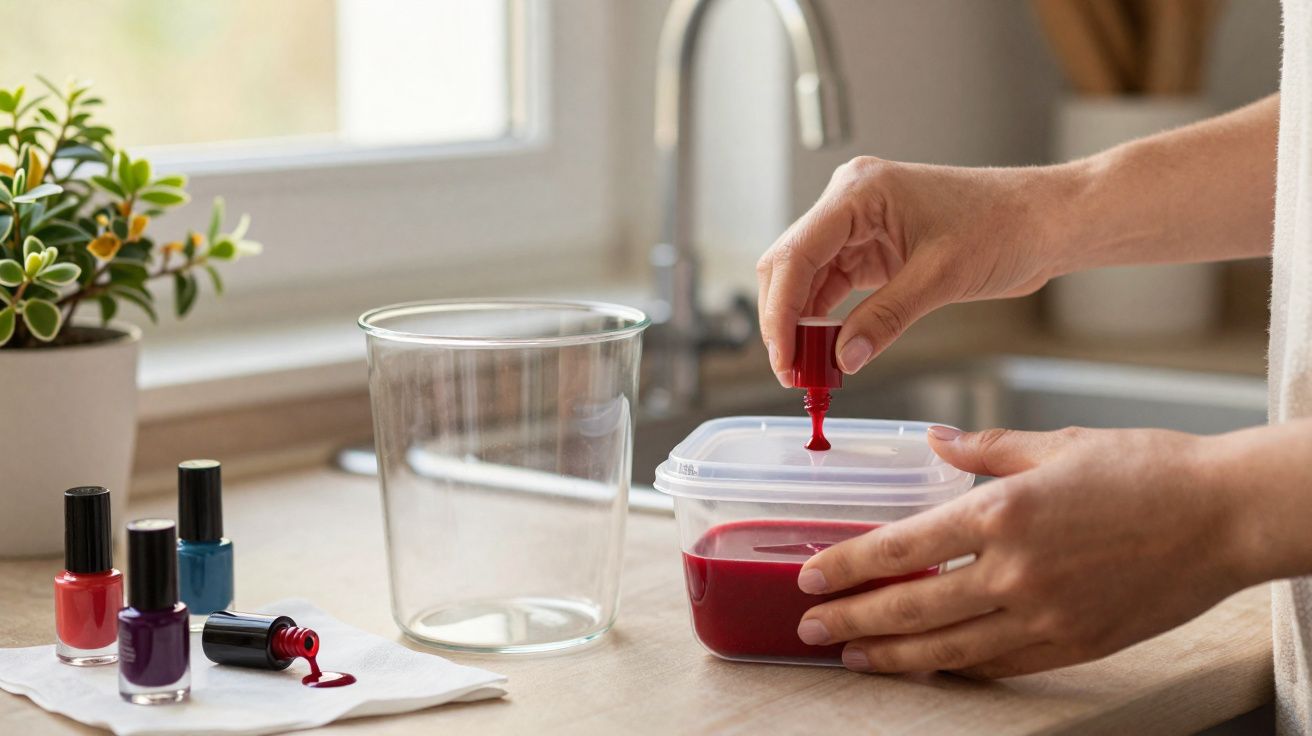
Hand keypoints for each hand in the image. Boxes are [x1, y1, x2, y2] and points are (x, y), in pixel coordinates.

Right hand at [756, 158, 1075, 384]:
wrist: (1046, 220)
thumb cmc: (1006, 226)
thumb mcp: (941, 277)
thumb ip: (885, 318)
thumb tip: (843, 358)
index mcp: (858, 192)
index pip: (795, 254)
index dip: (780, 312)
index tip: (783, 357)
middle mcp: (849, 202)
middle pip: (789, 264)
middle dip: (784, 319)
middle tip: (793, 370)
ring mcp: (858, 224)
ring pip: (805, 278)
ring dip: (802, 323)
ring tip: (809, 368)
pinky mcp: (872, 247)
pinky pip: (832, 284)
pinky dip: (825, 319)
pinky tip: (828, 349)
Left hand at [792, 425, 1255, 677]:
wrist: (1225, 516)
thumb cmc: (1146, 469)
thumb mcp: (1056, 444)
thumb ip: (985, 449)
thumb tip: (935, 442)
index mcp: (1004, 512)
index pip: (902, 548)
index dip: (848, 566)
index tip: (810, 576)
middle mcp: (1016, 571)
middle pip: (912, 608)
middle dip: (852, 620)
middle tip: (809, 629)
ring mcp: (1046, 616)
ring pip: (950, 649)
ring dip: (893, 656)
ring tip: (853, 655)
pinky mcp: (1075, 645)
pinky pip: (1000, 665)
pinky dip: (957, 667)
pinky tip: (928, 665)